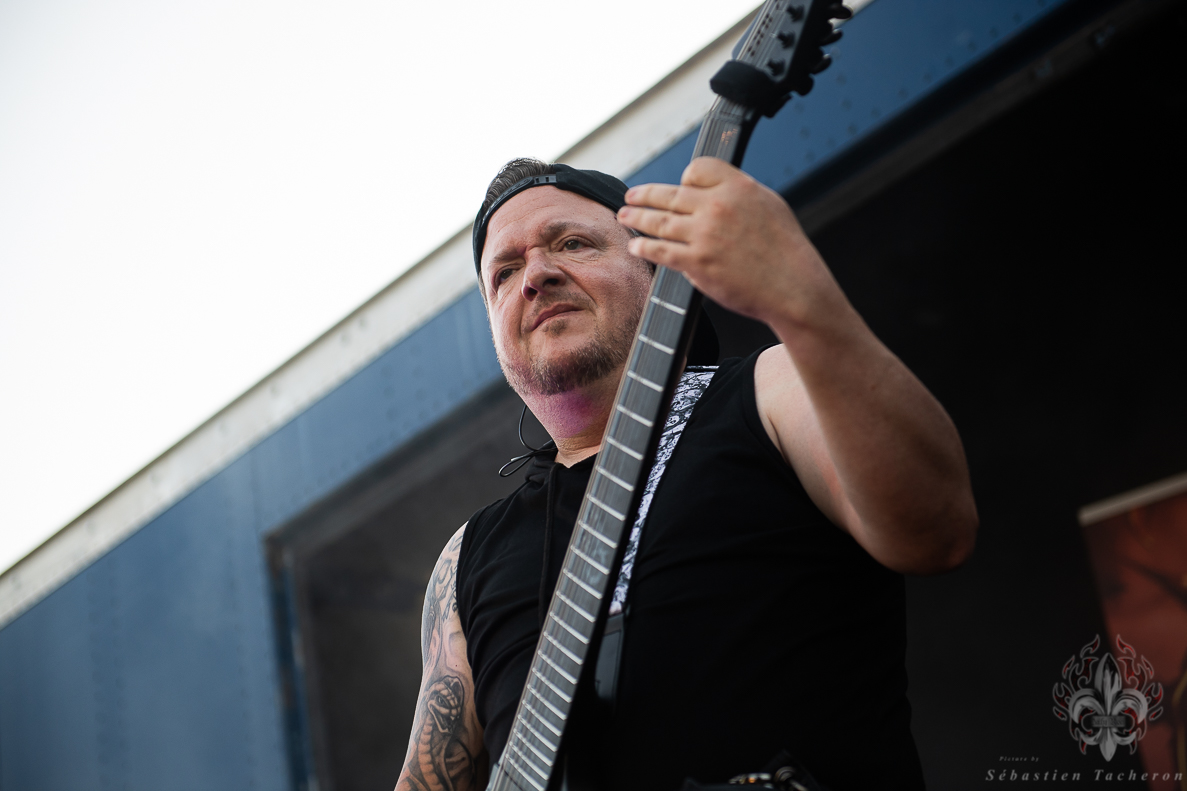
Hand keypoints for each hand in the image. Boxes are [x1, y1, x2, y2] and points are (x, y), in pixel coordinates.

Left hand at [617, 157, 839, 328]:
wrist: (792, 287)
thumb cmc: (785, 249)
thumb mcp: (769, 204)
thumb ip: (738, 193)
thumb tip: (714, 190)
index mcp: (737, 187)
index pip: (697, 169)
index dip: (684, 178)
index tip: (677, 186)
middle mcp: (717, 207)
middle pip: (670, 193)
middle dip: (644, 195)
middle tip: (629, 196)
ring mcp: (704, 235)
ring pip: (659, 221)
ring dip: (636, 218)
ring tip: (624, 216)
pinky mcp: (697, 263)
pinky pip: (661, 251)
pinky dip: (644, 247)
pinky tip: (636, 246)